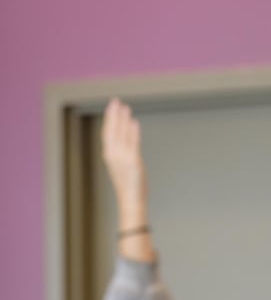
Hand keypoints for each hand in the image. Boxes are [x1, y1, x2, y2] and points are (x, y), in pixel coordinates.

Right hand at [101, 98, 147, 215]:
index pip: (107, 132)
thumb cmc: (129, 184)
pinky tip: (134, 121)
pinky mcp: (133, 161)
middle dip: (114, 114)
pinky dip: (132, 131)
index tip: (112, 107)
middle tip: (116, 100)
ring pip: (121, 133)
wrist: (131, 199)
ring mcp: (122, 157)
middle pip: (112, 129)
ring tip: (126, 107)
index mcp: (109, 155)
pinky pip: (132, 142)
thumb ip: (123, 152)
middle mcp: (113, 154)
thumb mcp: (122, 165)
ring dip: (123, 119)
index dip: (109, 118)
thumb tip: (128, 139)